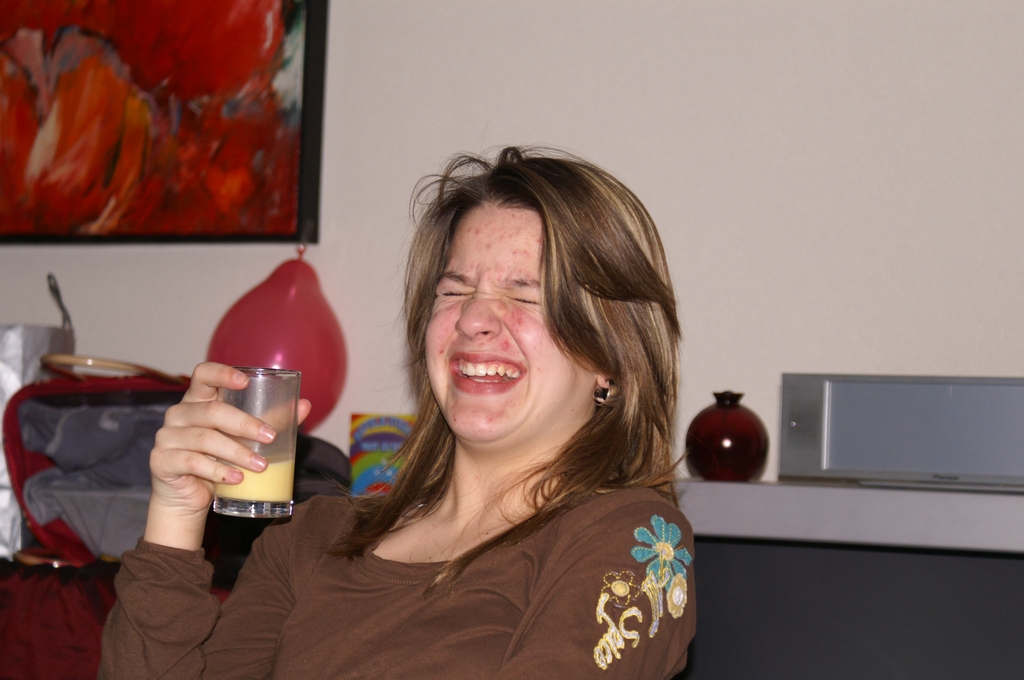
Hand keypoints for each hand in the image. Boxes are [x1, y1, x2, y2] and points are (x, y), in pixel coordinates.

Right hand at [143, 362, 311, 549]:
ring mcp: (167, 437)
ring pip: (206, 439)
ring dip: (238, 453)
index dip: (222, 373)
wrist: (188, 497)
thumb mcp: (244, 438)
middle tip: (270, 437)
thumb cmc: (218, 460)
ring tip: (261, 466)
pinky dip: (218, 471)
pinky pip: (192, 462)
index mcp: (198, 400)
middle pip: (212, 411)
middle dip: (246, 424)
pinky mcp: (161, 460)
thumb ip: (271, 420)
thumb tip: (305, 405)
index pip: (204, 374)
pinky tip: (237, 478)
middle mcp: (179, 413)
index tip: (246, 381)